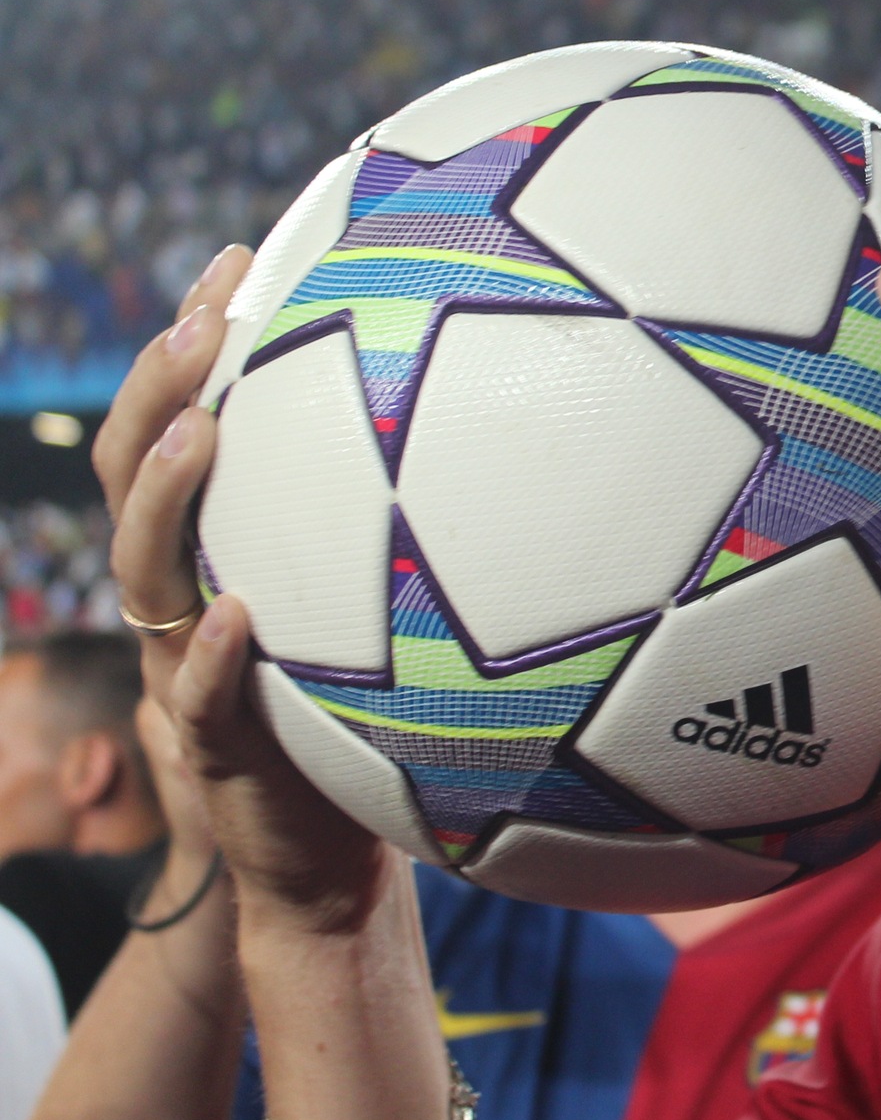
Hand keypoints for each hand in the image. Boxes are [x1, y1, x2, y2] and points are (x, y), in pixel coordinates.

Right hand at [96, 246, 399, 934]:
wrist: (325, 860)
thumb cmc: (367, 718)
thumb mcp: (375, 610)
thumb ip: (402, 527)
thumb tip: (506, 415)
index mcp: (222, 555)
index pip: (183, 430)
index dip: (191, 348)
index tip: (236, 258)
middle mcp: (187, 601)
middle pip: (136, 480)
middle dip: (158, 392)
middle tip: (204, 316)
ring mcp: (187, 674)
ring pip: (144, 575)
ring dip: (165, 499)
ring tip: (202, 432)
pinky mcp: (216, 752)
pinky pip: (202, 700)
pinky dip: (216, 658)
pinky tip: (242, 616)